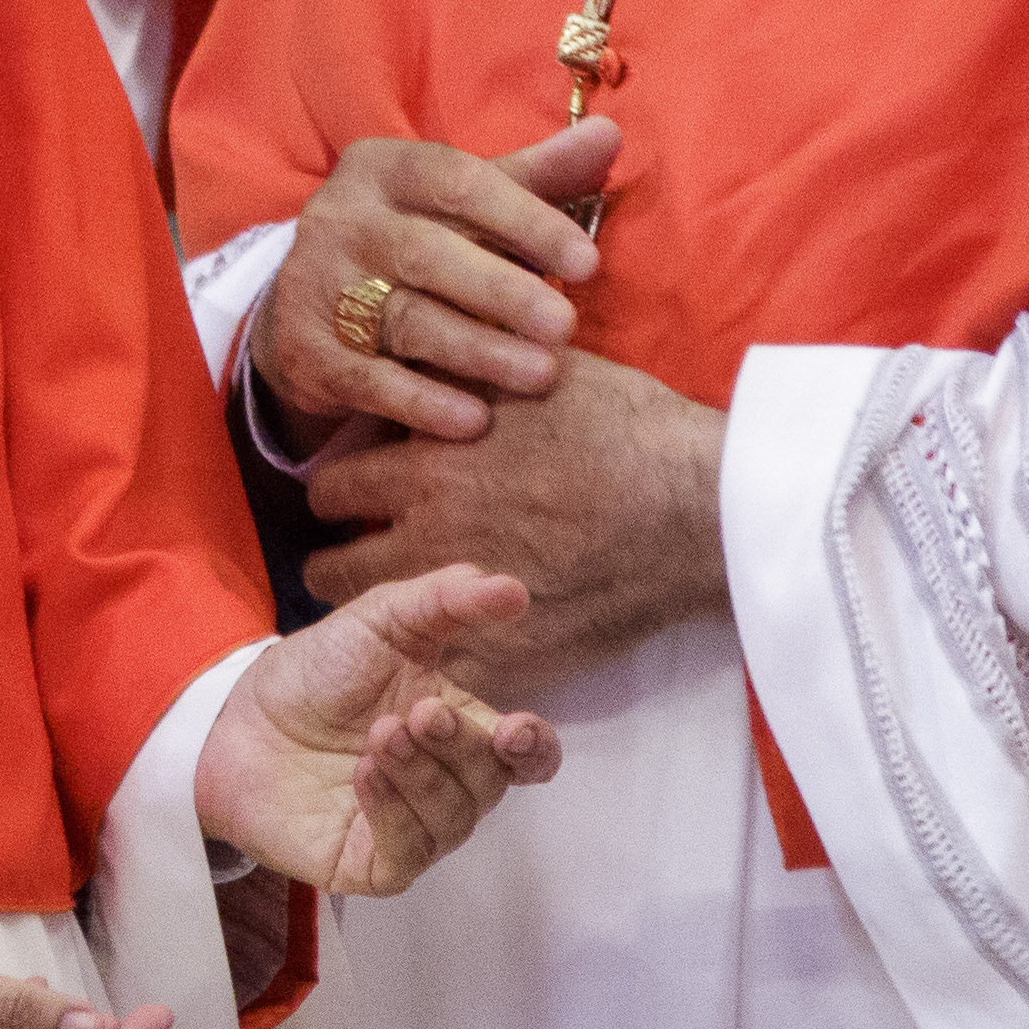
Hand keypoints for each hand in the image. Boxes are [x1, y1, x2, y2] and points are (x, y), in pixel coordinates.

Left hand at [198, 564, 561, 895]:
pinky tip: (364, 775)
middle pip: (492, 784)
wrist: (235, 716)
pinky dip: (393, 813)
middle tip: (422, 712)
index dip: (534, 749)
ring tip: (379, 736)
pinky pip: (408, 855)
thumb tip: (515, 590)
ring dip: (423, 775)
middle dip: (464, 748)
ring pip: (453, 820)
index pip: (527, 755)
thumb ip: (447, 599)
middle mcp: (445, 784)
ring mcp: (410, 828)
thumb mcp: (382, 619)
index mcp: (461, 729)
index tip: (516, 730)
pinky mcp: (370, 863)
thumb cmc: (317, 671)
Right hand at [251, 122, 618, 451]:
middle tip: (566, 326)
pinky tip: (474, 421)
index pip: (458, 181)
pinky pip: (367, 380)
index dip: (526, 219)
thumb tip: (609, 133)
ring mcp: (314, 285)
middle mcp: (340, 218)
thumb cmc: (415, 240)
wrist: (307, 300)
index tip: (587, 260)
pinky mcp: (304, 351)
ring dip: (476, 350)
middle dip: (502, 291)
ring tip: (540, 374)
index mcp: (382, 168)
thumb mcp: (465, 200)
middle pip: (426, 254)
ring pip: (403, 319)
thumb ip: (537, 174)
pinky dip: (422, 403)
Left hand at [305, 350, 723, 697]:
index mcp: (429, 467)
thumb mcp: (536, 370)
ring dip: (372, 614)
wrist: (695, 508)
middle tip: (349, 557)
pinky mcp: (507, 656)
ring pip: (378, 626)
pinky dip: (434, 665)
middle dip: (336, 558)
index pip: (333, 486)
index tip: (349, 495)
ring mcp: (465, 605)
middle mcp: (430, 538)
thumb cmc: (627, 429)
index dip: (337, 489)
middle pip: (333, 566)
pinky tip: (443, 654)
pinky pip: (440, 677)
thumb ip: (468, 368)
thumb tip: (423, 351)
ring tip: (385, 611)